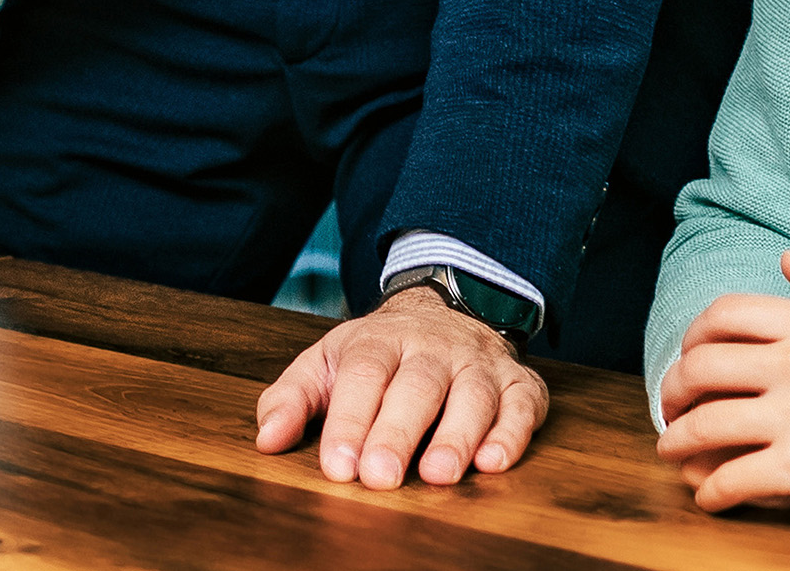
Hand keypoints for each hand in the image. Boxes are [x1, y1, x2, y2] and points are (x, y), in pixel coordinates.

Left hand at [253, 282, 548, 490]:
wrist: (444, 311)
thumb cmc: (378, 355)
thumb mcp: (327, 363)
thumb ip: (293, 398)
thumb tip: (266, 440)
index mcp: (379, 340)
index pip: (363, 374)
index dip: (350, 420)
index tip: (337, 465)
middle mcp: (432, 348)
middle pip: (416, 385)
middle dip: (397, 432)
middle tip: (379, 478)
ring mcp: (479, 363)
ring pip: (471, 395)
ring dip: (457, 436)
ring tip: (437, 475)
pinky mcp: (519, 383)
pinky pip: (522, 404)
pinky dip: (512, 432)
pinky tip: (494, 461)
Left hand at [653, 251, 789, 531]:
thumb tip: (789, 262)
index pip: (726, 314)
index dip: (695, 336)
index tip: (690, 358)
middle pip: (703, 366)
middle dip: (674, 390)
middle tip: (671, 408)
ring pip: (705, 424)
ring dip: (678, 442)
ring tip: (674, 453)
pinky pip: (733, 478)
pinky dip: (710, 490)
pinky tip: (709, 497)